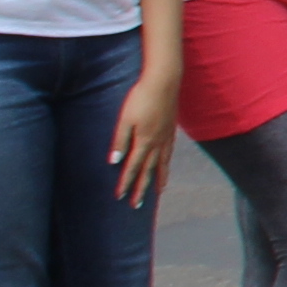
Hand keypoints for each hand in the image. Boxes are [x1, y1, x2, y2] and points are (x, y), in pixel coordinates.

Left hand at [108, 62, 179, 205]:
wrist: (165, 81)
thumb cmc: (141, 97)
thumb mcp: (125, 118)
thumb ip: (120, 140)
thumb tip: (115, 161)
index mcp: (144, 141)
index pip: (133, 167)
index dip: (125, 183)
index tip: (120, 197)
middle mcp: (157, 143)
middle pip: (149, 170)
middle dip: (142, 188)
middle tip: (137, 205)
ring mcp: (166, 137)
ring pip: (162, 164)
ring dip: (158, 179)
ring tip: (158, 191)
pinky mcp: (171, 130)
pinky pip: (169, 154)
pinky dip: (166, 165)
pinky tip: (165, 166)